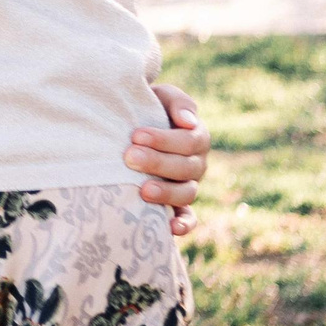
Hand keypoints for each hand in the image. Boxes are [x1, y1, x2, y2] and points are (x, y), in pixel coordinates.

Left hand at [129, 82, 210, 235]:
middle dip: (158, 163)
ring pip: (187, 193)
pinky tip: (170, 228)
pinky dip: (184, 225)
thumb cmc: (148, 108)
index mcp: (196, 137)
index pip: (189, 140)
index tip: (136, 135)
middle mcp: (196, 164)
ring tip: (143, 190)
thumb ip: (177, 103)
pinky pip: (188, 218)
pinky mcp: (179, 206)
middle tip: (129, 157)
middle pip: (186, 167)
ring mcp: (188, 186)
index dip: (164, 140)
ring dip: (167, 193)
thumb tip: (188, 122)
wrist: (131, 126)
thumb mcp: (162, 97)